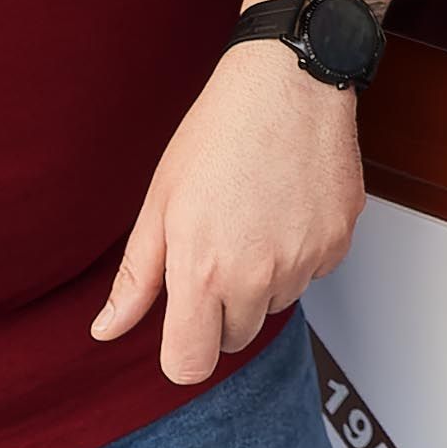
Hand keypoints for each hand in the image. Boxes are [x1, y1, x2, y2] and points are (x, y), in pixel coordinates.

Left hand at [94, 45, 364, 385]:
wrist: (287, 83)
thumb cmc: (218, 134)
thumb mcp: (160, 203)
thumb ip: (136, 277)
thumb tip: (107, 330)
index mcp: (203, 272)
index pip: (190, 364)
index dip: (182, 350)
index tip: (182, 323)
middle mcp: (258, 276)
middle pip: (236, 337)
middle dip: (223, 309)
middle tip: (218, 246)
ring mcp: (305, 261)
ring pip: (277, 303)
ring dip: (264, 278)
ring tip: (253, 216)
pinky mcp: (339, 243)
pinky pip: (313, 272)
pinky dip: (299, 252)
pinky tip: (286, 205)